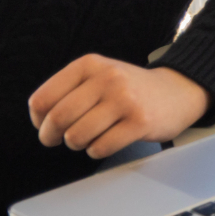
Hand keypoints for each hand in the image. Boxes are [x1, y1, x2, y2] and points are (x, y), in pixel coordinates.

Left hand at [29, 55, 208, 159]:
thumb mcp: (98, 75)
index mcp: (90, 64)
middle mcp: (107, 78)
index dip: (38, 120)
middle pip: (58, 119)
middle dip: (52, 137)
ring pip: (77, 136)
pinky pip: (100, 148)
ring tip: (90, 136)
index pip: (43, 98)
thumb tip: (40, 121)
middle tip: (59, 140)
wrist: (176, 91)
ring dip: (78, 144)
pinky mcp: (139, 121)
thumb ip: (68, 91)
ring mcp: (125, 99)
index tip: (45, 125)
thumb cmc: (129, 89)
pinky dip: (98, 150)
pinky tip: (108, 140)